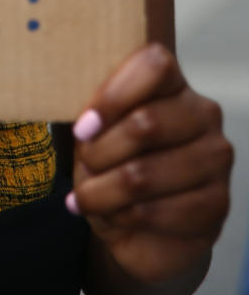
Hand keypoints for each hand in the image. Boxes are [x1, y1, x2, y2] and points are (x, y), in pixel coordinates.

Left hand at [69, 43, 231, 288]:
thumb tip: (78, 123)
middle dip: (101, 152)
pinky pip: (157, 211)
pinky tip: (112, 216)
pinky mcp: (216, 203)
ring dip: (103, 191)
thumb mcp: (98, 134)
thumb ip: (92, 116)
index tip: (83, 127)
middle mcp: (202, 114)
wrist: (143, 227)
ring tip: (86, 197)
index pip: (154, 66)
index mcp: (173, 83)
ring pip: (145, 174)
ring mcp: (215, 158)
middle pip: (146, 123)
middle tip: (83, 166)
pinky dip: (122, 216)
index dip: (114, 95)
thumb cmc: (115, 165)